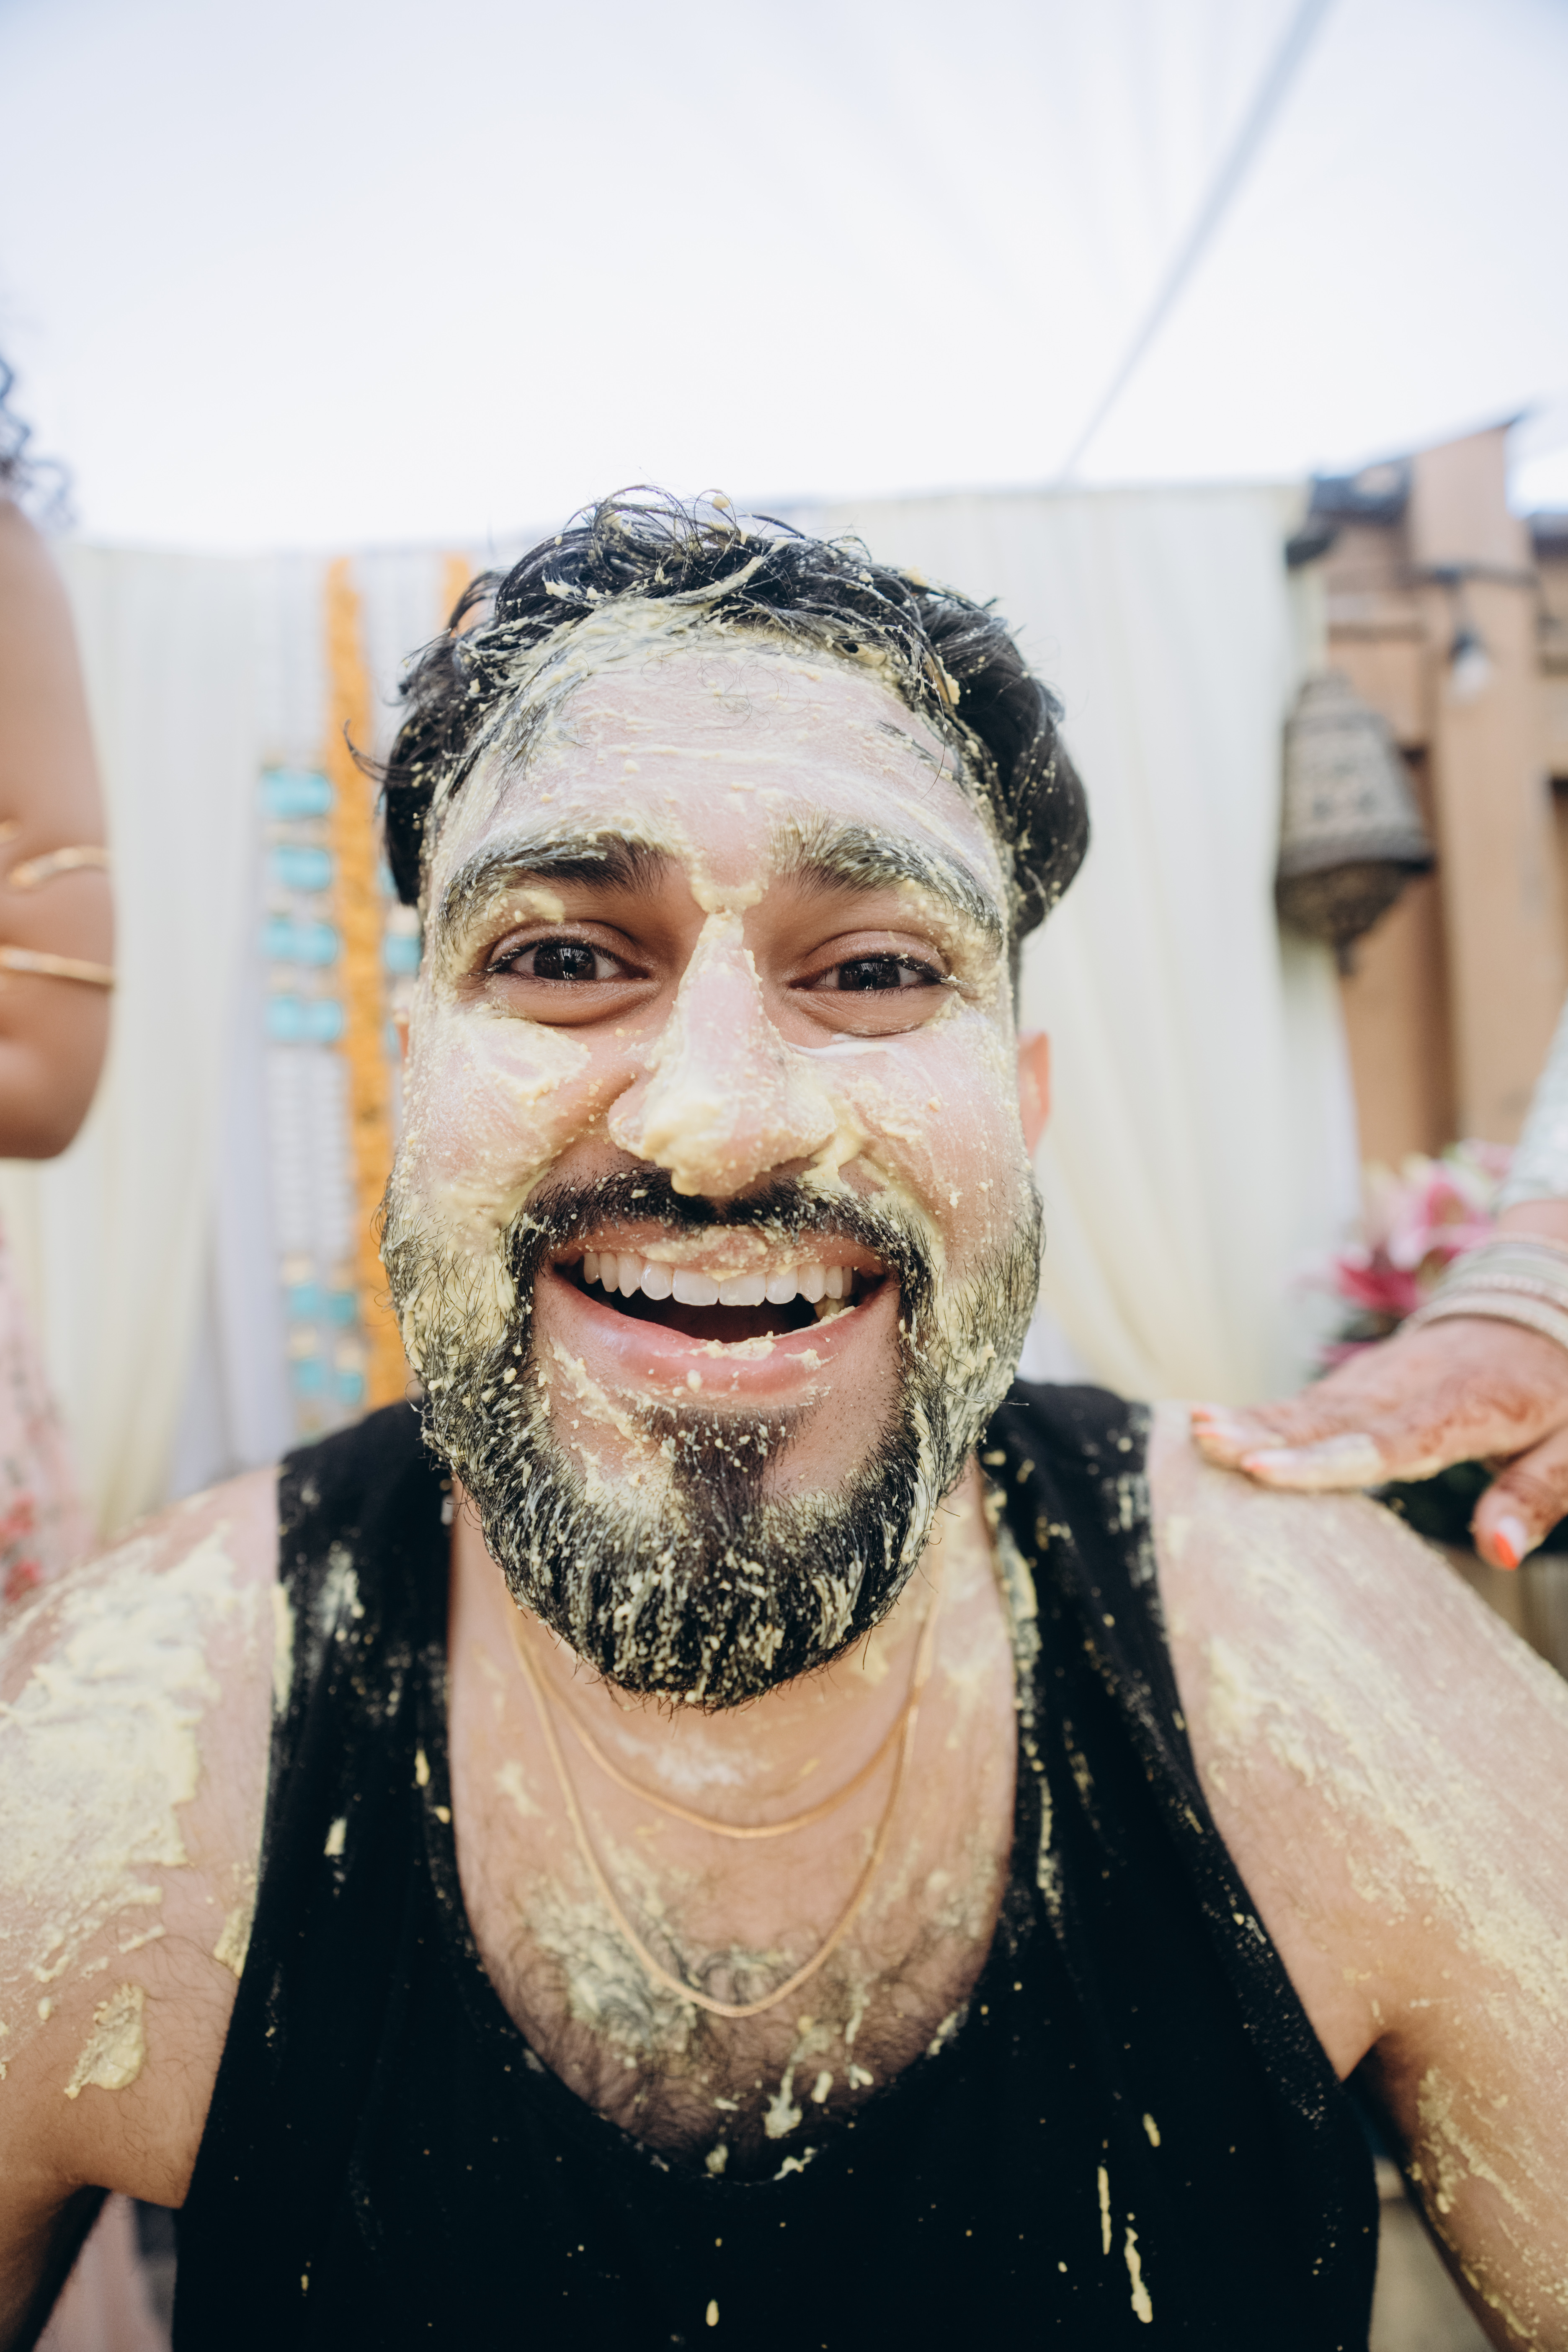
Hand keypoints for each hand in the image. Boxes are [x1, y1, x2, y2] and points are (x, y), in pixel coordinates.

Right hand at [1190, 1315, 1567, 1570]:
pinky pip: (1305, 1401)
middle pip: (1329, 1419)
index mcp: (1461, 1406)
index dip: (1322, 1460)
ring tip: (1195, 1429)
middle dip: (1264, 1432)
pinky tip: (1207, 1423)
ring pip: (1308, 1405)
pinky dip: (1257, 1413)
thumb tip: (1498, 1552)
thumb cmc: (1556, 1387)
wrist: (1541, 1302)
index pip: (1384, 1441)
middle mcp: (1408, 1386)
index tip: (1265, 1471)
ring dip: (1249, 1419)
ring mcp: (1378, 1378)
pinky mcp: (1360, 1382)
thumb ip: (1535, 1495)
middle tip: (1206, 1441)